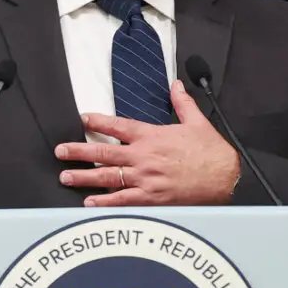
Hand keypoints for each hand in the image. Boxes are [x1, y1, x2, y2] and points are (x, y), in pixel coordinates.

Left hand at [55, 80, 240, 206]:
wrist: (226, 178)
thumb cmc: (212, 153)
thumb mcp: (197, 122)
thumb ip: (182, 103)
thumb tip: (176, 85)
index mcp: (152, 136)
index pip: (118, 126)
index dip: (98, 122)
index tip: (83, 119)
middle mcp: (144, 157)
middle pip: (104, 152)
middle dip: (79, 151)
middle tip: (60, 151)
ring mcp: (145, 179)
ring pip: (107, 177)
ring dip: (83, 177)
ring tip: (65, 177)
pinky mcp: (151, 198)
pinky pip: (122, 200)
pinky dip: (104, 202)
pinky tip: (89, 203)